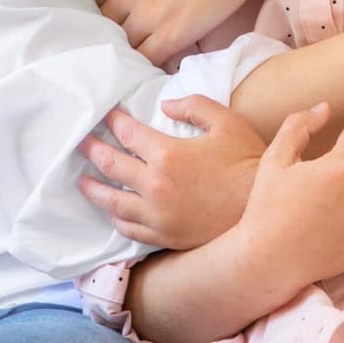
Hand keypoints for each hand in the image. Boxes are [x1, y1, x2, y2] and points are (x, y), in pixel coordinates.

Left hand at [78, 95, 266, 248]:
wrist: (263, 210)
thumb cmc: (246, 161)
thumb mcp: (225, 121)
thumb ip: (193, 106)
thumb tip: (164, 106)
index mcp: (167, 153)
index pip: (128, 133)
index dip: (113, 121)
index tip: (106, 115)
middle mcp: (155, 185)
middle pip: (111, 165)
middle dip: (92, 151)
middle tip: (80, 143)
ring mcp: (158, 215)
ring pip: (113, 201)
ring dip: (95, 189)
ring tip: (83, 181)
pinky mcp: (164, 236)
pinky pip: (130, 228)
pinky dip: (117, 217)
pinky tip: (113, 211)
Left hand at [91, 0, 275, 64]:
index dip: (107, 8)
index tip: (120, 13)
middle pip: (106, 25)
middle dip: (116, 31)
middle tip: (132, 35)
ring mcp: (148, 16)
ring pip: (125, 46)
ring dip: (132, 50)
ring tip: (143, 54)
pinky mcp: (173, 35)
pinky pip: (149, 59)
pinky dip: (149, 64)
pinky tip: (156, 65)